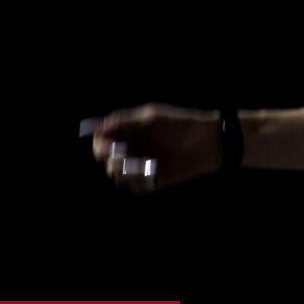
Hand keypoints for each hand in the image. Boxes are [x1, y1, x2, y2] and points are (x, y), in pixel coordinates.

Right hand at [79, 104, 222, 193]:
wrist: (208, 142)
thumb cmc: (180, 124)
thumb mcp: (151, 116)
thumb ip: (123, 120)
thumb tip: (95, 127)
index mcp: (128, 132)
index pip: (101, 140)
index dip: (99, 144)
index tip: (106, 147)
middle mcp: (131, 150)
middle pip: (106, 160)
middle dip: (111, 158)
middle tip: (124, 155)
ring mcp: (141, 166)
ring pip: (118, 176)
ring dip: (125, 170)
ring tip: (143, 163)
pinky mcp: (152, 181)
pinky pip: (135, 187)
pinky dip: (139, 180)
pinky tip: (152, 171)